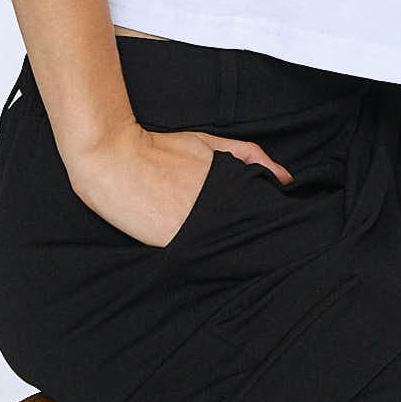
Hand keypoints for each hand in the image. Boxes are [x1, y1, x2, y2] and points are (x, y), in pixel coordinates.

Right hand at [69, 123, 294, 247]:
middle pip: (247, 235)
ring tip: (216, 240)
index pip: (263, 215)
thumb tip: (286, 179)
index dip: (267, 222)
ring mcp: (196, 232)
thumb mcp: (208, 143)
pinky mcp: (173, 245)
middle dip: (249, 236)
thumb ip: (249, 156)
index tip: (270, 225)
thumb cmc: (161, 149)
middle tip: (247, 237)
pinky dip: (201, 256)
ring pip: (225, 249)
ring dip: (226, 247)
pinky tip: (197, 249)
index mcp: (230, 188)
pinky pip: (197, 258)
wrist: (114, 160)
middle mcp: (218, 213)